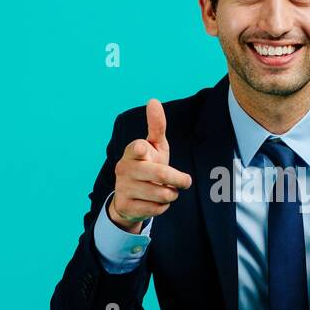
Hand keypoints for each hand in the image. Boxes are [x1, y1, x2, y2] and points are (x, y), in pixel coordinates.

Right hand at [109, 99, 193, 233]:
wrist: (128, 199)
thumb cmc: (147, 166)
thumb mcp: (154, 147)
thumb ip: (156, 126)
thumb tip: (153, 101)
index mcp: (132, 152)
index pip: (137, 148)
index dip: (141, 149)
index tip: (143, 148)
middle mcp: (124, 168)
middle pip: (160, 174)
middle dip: (178, 179)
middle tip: (186, 181)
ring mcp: (123, 188)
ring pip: (161, 193)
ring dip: (171, 194)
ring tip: (168, 191)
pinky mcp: (125, 206)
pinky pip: (156, 208)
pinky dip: (162, 207)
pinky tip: (156, 202)